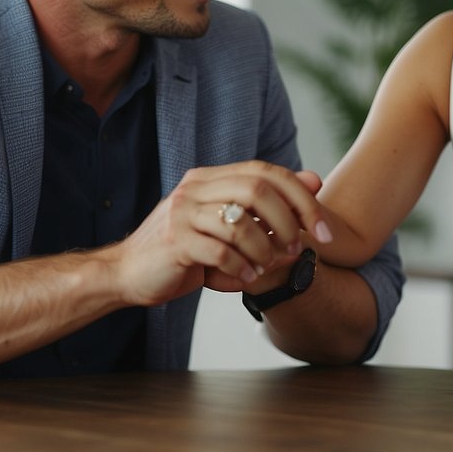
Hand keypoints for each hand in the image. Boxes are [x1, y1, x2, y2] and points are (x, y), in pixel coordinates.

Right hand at [112, 162, 330, 305]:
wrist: (127, 272)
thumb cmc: (184, 250)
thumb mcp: (229, 223)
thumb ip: (267, 204)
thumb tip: (314, 179)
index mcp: (210, 178)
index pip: (266, 172)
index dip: (301, 198)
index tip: (324, 229)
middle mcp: (195, 187)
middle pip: (257, 189)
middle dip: (289, 221)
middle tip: (300, 249)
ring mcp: (182, 212)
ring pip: (240, 221)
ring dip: (264, 249)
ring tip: (269, 267)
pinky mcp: (173, 240)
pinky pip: (219, 250)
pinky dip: (241, 267)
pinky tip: (247, 279)